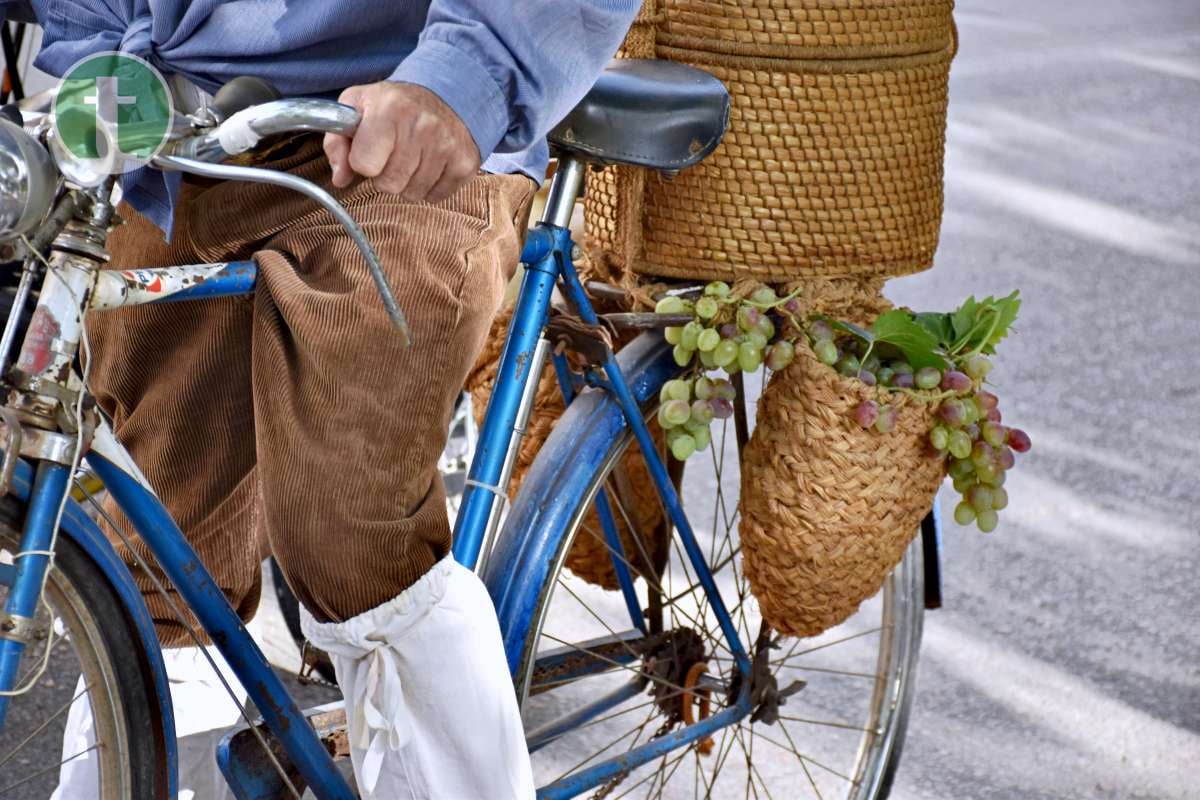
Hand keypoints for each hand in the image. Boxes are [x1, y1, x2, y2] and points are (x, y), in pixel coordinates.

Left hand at [324, 81, 480, 202]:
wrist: (447, 95)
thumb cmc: (396, 104)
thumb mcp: (357, 107)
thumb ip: (337, 142)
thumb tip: (340, 179)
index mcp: (390, 109)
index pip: (364, 165)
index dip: (363, 161)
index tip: (371, 147)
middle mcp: (423, 126)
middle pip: (388, 184)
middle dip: (385, 173)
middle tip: (393, 152)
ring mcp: (447, 146)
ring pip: (411, 194)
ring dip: (408, 181)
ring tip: (413, 156)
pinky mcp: (465, 164)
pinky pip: (435, 197)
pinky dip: (429, 186)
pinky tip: (430, 163)